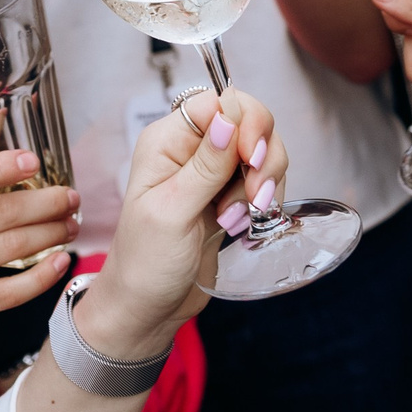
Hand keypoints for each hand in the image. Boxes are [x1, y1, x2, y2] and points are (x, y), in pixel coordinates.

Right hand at [0, 149, 80, 388]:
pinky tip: (60, 262)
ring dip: (52, 233)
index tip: (33, 161)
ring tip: (71, 225)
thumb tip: (1, 115)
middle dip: (46, 202)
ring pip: (12, 247)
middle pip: (1, 212)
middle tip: (71, 197)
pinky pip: (10, 292)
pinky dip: (42, 277)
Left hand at [74, 89, 283, 360]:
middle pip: (250, 122)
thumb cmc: (145, 263)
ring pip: (263, 151)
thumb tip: (229, 117)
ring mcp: (213, 172)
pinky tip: (243, 226)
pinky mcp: (229, 195)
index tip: (250, 160)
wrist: (148, 309)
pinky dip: (265, 200)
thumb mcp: (171, 213)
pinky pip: (264, 180)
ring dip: (264, 184)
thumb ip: (205, 166)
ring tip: (238, 219)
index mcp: (167, 140)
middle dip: (261, 157)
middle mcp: (191, 148)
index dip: (245, 123)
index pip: (220, 101)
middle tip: (253, 197)